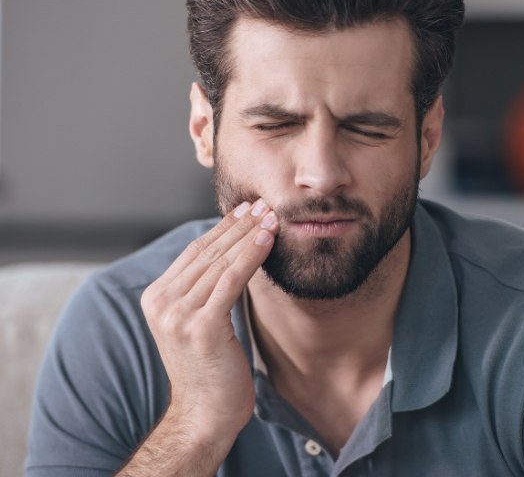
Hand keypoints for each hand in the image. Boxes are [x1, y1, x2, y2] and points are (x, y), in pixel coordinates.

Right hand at [140, 199, 277, 442]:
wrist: (205, 415)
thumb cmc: (210, 367)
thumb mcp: (199, 321)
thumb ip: (204, 289)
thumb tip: (231, 251)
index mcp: (156, 297)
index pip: (194, 252)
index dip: (222, 228)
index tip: (246, 210)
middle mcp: (161, 302)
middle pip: (207, 252)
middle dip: (238, 225)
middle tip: (263, 205)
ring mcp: (178, 315)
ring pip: (220, 262)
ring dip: (249, 236)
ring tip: (271, 217)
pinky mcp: (201, 326)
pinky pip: (231, 281)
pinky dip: (250, 256)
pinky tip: (267, 239)